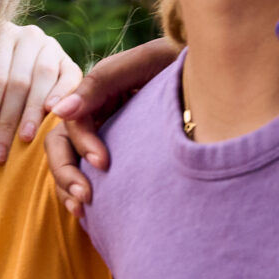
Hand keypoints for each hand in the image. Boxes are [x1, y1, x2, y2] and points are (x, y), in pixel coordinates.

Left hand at [0, 23, 82, 164]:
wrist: (19, 64)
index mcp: (0, 34)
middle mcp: (28, 35)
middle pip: (18, 81)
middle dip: (7, 121)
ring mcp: (52, 46)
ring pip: (43, 78)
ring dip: (33, 112)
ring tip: (24, 139)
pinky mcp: (70, 61)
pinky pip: (70, 78)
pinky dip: (63, 95)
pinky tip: (53, 114)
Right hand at [42, 40, 181, 215]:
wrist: (219, 77)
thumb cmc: (181, 64)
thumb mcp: (144, 62)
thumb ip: (101, 82)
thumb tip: (59, 110)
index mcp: (98, 92)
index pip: (72, 122)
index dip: (82, 144)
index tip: (104, 164)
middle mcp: (97, 116)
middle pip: (60, 146)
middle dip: (65, 173)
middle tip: (86, 198)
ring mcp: (106, 138)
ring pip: (69, 165)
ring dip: (67, 188)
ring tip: (84, 211)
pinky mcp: (120, 159)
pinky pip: (89, 179)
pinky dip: (82, 196)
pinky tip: (92, 216)